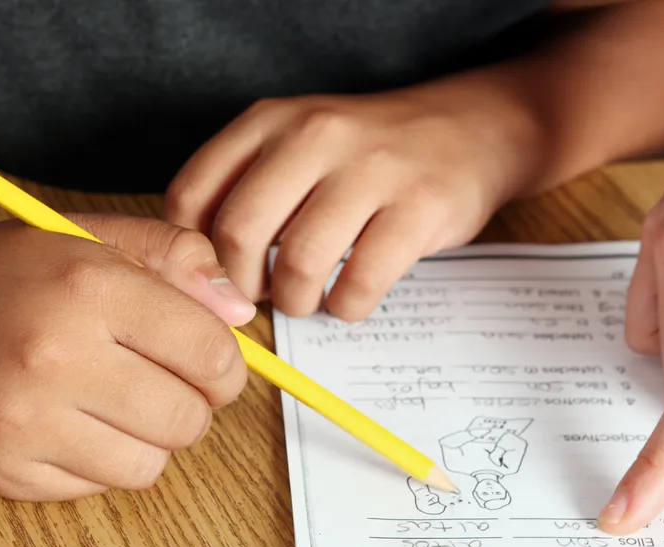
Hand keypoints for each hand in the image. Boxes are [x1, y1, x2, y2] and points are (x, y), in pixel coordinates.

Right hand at [0, 214, 255, 500]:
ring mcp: (21, 423)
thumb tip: (240, 314)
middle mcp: (53, 357)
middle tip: (159, 382)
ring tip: (112, 402)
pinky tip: (66, 422)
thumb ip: (176, 260)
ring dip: (145, 439)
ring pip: (147, 467)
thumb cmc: (3, 273)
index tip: (208, 363)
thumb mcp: (90, 237)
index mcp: (88, 289)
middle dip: (189, 405)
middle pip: (186, 420)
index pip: (211, 355)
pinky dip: (96, 462)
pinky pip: (93, 489)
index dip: (224, 366)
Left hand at [166, 84, 538, 319]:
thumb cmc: (367, 154)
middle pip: (238, 234)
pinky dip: (347, 307)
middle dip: (241, 286)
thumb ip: (244, 189)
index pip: (192, 196)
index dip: (194, 253)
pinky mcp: (419, 208)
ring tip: (308, 299)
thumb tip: (199, 267)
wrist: (471, 129)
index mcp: (269, 121)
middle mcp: (314, 135)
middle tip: (261, 297)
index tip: (215, 275)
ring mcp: (370, 169)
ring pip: (298, 263)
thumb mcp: (295, 144)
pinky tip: (351, 299)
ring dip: (296, 302)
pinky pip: (360, 282)